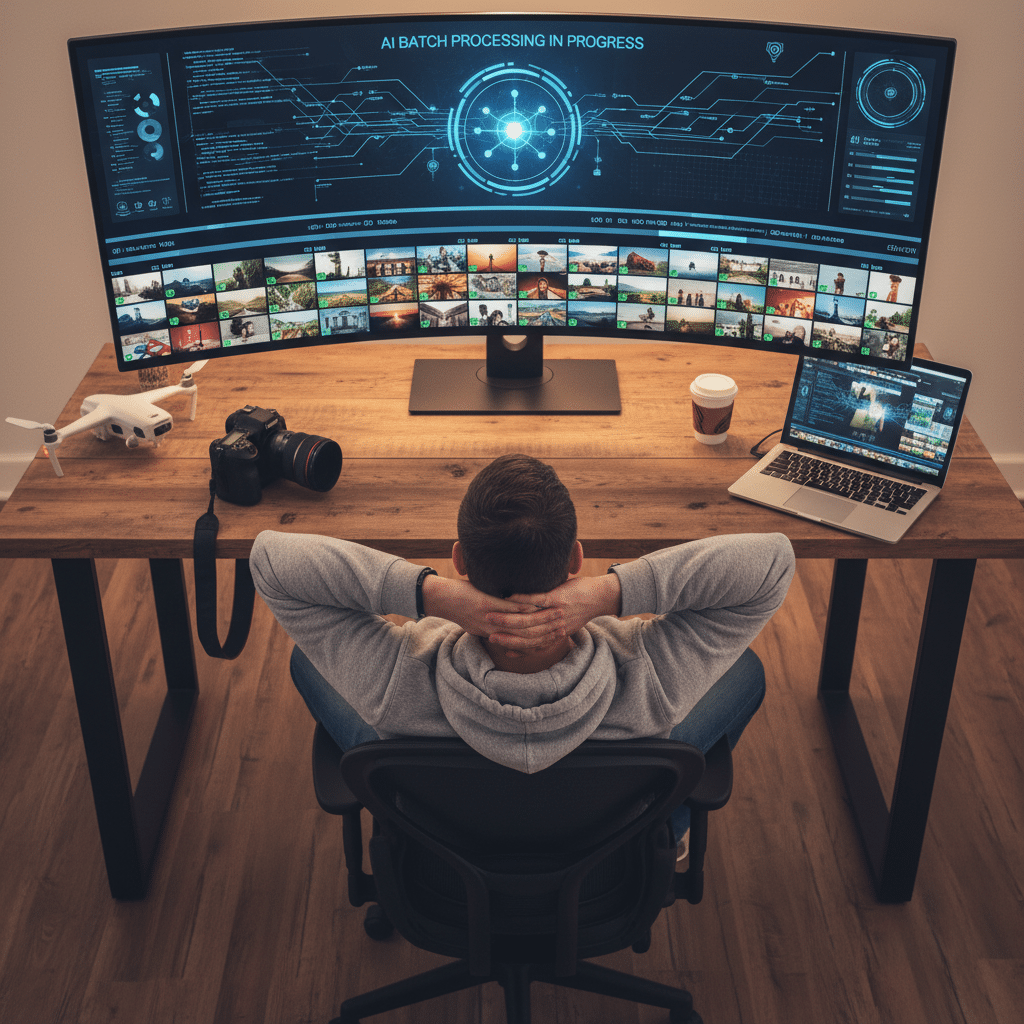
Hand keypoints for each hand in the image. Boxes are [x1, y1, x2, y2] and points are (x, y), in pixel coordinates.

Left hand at [421, 575, 563, 646]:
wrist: (439, 600)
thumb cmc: (456, 605)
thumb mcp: (474, 619)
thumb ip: (487, 621)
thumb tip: (497, 619)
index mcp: (489, 633)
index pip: (517, 641)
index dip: (535, 640)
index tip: (552, 637)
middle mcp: (492, 630)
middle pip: (524, 634)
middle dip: (544, 630)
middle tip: (563, 626)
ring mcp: (491, 618)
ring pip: (521, 622)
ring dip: (540, 618)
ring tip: (559, 613)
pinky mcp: (488, 605)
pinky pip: (511, 607)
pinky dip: (526, 605)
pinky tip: (541, 602)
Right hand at [485, 573, 621, 647]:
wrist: (600, 597)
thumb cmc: (580, 608)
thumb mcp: (564, 624)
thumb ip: (549, 629)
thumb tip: (533, 631)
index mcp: (555, 635)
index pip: (532, 645)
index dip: (514, 647)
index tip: (498, 646)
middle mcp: (554, 627)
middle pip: (526, 636)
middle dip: (506, 636)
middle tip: (489, 635)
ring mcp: (554, 612)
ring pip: (527, 619)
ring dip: (508, 618)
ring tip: (491, 616)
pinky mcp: (556, 598)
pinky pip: (535, 600)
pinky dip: (520, 599)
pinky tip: (507, 597)